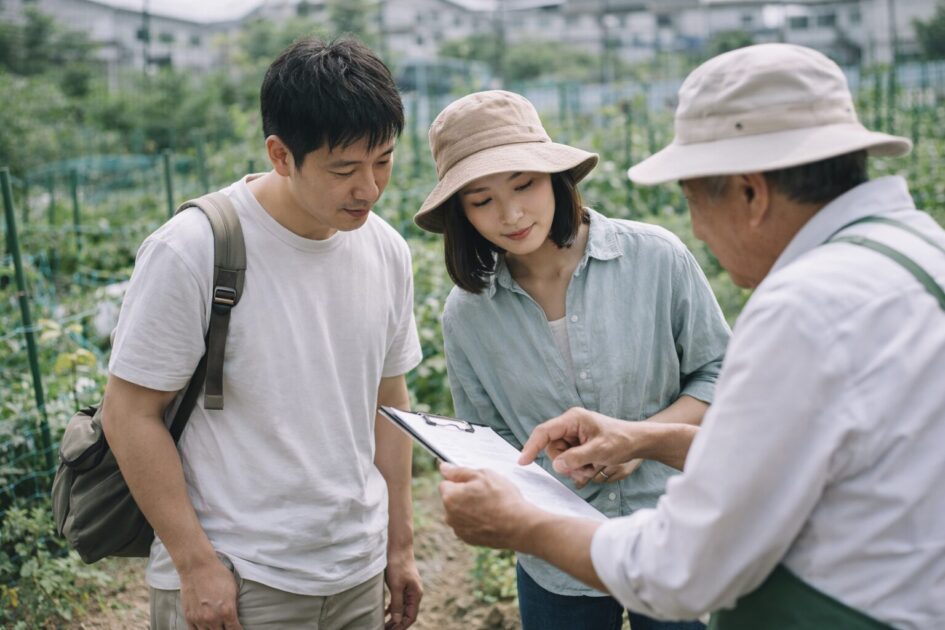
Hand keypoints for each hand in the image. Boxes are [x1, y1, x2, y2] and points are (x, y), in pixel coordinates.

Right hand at [179, 556, 241, 629]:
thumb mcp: (233, 589)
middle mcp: (213, 618)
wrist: (197, 566)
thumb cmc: (217, 574)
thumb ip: (234, 605)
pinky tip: (205, 629)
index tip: (239, 629)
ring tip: (216, 627)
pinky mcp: (189, 617)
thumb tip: (235, 615)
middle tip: (227, 627)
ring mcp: (199, 619)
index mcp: (227, 611)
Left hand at [384, 546, 421, 629]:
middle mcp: (414, 593)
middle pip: (407, 614)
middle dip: (397, 624)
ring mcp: (409, 588)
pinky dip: (393, 608)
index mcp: (416, 594)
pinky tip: (385, 612)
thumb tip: (397, 620)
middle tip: (385, 629)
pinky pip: (399, 600)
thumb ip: (397, 603)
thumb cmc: (398, 564)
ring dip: (395, 617)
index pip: (411, 617)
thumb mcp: (396, 585)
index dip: (401, 626)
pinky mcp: (403, 584)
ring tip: (384, 624)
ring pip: (402, 608)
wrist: (398, 546)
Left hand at [439, 463, 536, 548]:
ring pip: (459, 513)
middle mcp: (449, 515)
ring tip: (489, 507)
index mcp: (450, 497)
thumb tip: (444, 468)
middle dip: (463, 495)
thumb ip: (459, 471)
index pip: (445, 483)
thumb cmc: (502, 499)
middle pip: (451, 499)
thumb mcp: (483, 475)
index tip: (473, 482)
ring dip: (468, 508)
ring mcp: (458, 529)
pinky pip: (467, 525)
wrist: (518, 526)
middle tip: (484, 493)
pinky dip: (475, 521)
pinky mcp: (468, 539)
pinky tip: (490, 518)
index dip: (460, 480)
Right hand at [519, 408, 643, 482]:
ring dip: (574, 467)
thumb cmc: (622, 441)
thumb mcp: (599, 451)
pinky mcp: (578, 445)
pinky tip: (593, 465)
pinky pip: (568, 460)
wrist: (638, 442)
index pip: (544, 432)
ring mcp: (574, 435)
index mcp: (572, 419)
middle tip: (585, 468)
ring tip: (593, 465)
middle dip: (566, 463)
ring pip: (560, 457)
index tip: (523, 462)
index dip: (531, 446)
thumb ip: (576, 458)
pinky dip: (579, 467)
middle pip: (552, 449)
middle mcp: (570, 425)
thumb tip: (556, 465)